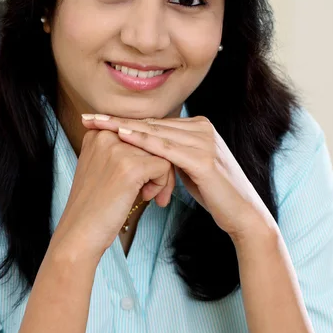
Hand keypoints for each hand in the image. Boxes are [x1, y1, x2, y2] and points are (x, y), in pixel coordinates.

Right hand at [52, 128, 174, 259]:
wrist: (79, 233)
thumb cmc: (94, 205)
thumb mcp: (101, 166)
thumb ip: (121, 149)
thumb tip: (154, 142)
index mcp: (98, 132)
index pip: (138, 133)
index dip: (145, 156)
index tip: (139, 179)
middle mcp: (106, 135)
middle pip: (151, 141)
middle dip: (157, 167)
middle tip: (151, 192)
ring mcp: (118, 150)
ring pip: (161, 153)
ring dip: (162, 178)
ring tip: (149, 196)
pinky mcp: (132, 167)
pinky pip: (165, 166)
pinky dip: (163, 184)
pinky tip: (147, 198)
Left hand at [81, 114, 273, 241]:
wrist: (243, 214)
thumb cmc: (215, 193)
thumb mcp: (189, 167)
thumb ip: (172, 153)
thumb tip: (148, 149)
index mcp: (198, 127)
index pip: (154, 122)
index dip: (124, 120)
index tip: (98, 119)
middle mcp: (202, 128)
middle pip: (151, 123)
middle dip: (117, 120)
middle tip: (89, 118)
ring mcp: (204, 141)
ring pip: (155, 132)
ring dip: (124, 128)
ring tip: (98, 125)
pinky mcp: (203, 158)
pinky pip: (166, 148)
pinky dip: (143, 142)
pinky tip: (123, 137)